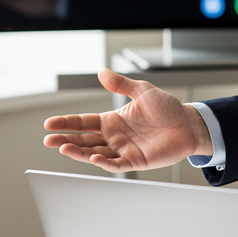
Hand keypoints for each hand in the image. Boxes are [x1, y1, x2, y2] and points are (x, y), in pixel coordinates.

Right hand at [43, 68, 213, 172]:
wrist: (189, 124)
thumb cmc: (168, 108)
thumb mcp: (142, 91)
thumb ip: (121, 84)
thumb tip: (102, 72)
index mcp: (112, 120)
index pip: (83, 123)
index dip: (67, 123)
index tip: (49, 123)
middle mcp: (114, 137)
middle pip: (84, 140)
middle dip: (65, 140)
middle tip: (49, 139)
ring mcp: (123, 150)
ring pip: (95, 153)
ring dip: (79, 152)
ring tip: (63, 148)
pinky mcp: (136, 160)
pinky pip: (116, 164)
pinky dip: (104, 163)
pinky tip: (94, 158)